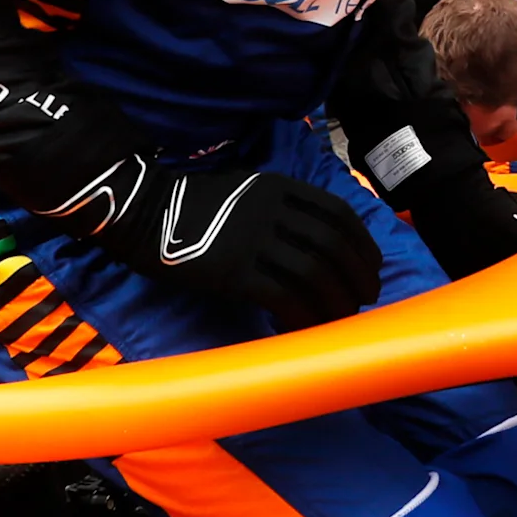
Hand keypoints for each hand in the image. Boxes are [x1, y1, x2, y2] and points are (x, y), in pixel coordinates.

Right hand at [137, 167, 379, 329]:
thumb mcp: (247, 189)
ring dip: (335, 301)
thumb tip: (323, 242)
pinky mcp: (233, 270)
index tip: (371, 267)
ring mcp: (252, 239)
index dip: (363, 244)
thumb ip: (283, 206)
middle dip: (358, 277)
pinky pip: (283, 297)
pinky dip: (301, 317)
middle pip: (333, 246)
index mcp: (279, 187)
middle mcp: (271, 209)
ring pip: (314, 274)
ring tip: (339, 318)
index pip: (338, 214)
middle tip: (364, 299)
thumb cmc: (197, 206)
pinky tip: (303, 330)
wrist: (145, 214)